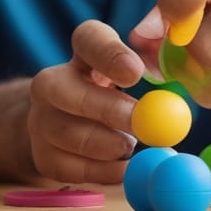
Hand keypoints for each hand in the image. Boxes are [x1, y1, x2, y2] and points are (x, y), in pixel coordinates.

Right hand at [26, 19, 143, 183]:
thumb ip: (154, 78)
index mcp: (81, 52)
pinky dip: (102, 171)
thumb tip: (171, 104)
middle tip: (140, 126)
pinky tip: (122, 167)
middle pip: (67, 90)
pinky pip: (72, 168)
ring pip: (69, 134)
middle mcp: (50, 82)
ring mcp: (40, 119)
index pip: (88, 39)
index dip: (110, 54)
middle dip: (107, 110)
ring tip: (129, 146)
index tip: (136, 72)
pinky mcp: (42, 155)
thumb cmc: (114, 97)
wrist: (67, 128)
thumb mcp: (131, 77)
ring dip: (107, 145)